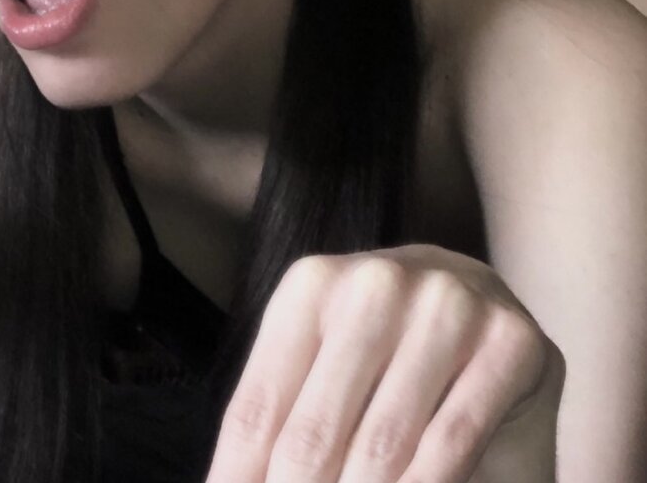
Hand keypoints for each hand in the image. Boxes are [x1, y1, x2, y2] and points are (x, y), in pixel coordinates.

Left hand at [206, 244, 564, 482]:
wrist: (476, 295)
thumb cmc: (380, 346)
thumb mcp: (317, 363)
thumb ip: (278, 423)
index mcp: (310, 285)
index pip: (257, 411)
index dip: (239, 482)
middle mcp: (374, 285)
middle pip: (312, 434)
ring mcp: (446, 306)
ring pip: (381, 448)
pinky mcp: (509, 341)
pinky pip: (451, 445)